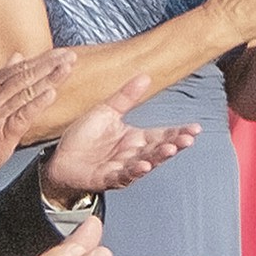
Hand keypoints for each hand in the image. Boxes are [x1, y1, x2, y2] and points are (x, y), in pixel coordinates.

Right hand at [0, 50, 68, 192]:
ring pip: (25, 91)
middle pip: (23, 76)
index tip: (59, 53)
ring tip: (66, 68)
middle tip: (69, 56)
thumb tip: (17, 57)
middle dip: (48, 64)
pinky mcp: (2, 132)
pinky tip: (51, 94)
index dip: (39, 59)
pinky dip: (37, 103)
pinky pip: (22, 115)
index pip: (17, 69)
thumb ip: (1, 79)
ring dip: (48, 78)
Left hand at [38, 74, 197, 201]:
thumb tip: (146, 75)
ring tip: (170, 149)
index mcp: (136, 139)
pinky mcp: (108, 179)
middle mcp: (134, 155)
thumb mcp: (106, 111)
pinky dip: (134, 172)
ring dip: (159, 158)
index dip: (179, 132)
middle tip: (188, 139)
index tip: (196, 128)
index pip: (163, 134)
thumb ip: (126, 97)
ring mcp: (123, 168)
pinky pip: (123, 175)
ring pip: (146, 163)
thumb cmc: (84, 138)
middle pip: (159, 149)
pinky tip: (144, 166)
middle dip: (175, 145)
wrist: (60, 159)